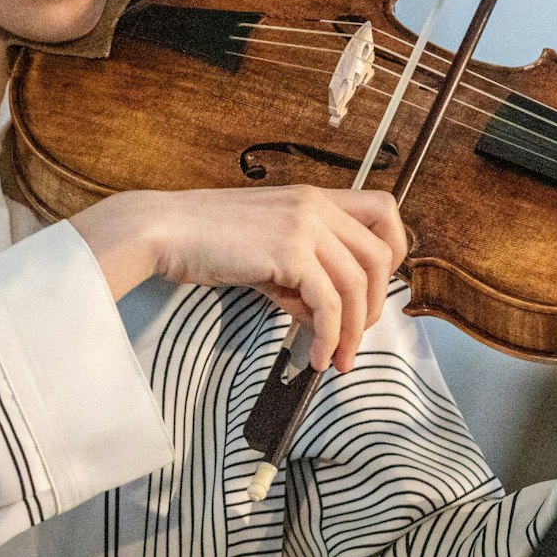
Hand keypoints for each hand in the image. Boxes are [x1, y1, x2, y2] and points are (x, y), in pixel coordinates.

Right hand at [70, 185, 406, 372]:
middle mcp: (315, 205)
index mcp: (314, 198)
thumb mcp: (265, 248)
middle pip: (380, 255)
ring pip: (358, 283)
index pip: (384, 210)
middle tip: (354, 337)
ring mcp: (304, 225)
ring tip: (336, 358)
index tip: (376, 288)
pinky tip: (313, 355)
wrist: (163, 230)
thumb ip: (299, 273)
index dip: (393, 251)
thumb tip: (321, 315)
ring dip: (351, 331)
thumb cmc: (204, 238)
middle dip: (375, 304)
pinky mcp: (289, 252)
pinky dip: (327, 335)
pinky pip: (328, 303)